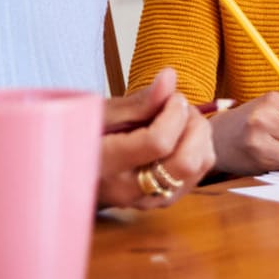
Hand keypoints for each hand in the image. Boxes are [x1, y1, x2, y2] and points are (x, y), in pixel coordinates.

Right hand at [98, 68, 214, 208]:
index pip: (158, 143)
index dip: (174, 113)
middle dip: (193, 125)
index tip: (170, 97)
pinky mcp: (165, 202)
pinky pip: (201, 172)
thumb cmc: (88, 136)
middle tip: (178, 107)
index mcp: (106, 166)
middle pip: (187, 161)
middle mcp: (129, 190)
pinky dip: (199, 147)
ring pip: (199, 166)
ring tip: (179, 119)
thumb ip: (139, 101)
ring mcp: (150, 201)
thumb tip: (170, 76)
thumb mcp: (103, 114)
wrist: (77, 172)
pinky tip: (180, 136)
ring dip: (199, 135)